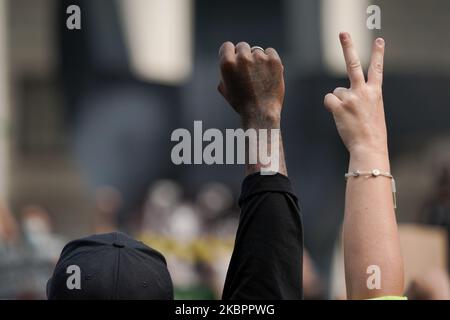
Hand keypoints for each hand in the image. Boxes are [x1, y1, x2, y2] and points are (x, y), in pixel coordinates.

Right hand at [218, 42, 284, 127]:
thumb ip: (225, 72)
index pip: (227, 46)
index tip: (235, 60)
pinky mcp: (273, 60)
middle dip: (244, 56)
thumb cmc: (241, 103)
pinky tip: (268, 71)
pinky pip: (270, 52)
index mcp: (227, 64)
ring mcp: (259, 58)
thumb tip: (229, 59)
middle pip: (242, 46)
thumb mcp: (225, 89)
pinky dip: (270, 59)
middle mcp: (242, 58)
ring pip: (257, 51)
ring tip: (259, 76)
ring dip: (257, 59)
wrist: (260, 112)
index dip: (231, 53)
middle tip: (249, 70)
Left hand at [324, 33, 386, 156]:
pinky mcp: (339, 106)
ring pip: (336, 91)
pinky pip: (328, 99)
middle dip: (348, 47)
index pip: (377, 69)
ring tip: (347, 115)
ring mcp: (351, 98)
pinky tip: (339, 116)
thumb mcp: (374, 111)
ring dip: (338, 101)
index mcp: (375, 92)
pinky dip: (331, 106)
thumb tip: (342, 94)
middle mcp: (364, 91)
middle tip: (343, 33)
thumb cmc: (371, 132)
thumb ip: (364, 98)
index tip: (379, 40)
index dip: (378, 54)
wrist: (369, 147)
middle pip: (354, 64)